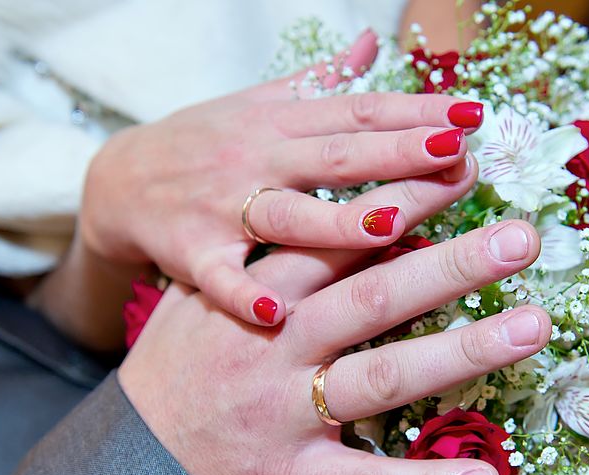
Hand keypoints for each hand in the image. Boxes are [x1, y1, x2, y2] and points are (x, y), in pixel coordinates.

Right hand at [80, 29, 484, 326]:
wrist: (117, 180)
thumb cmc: (206, 142)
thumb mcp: (260, 103)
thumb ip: (320, 81)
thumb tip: (372, 44)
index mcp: (282, 122)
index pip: (358, 111)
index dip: (416, 110)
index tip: (472, 114)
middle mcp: (258, 157)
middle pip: (336, 157)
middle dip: (397, 153)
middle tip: (454, 152)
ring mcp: (223, 204)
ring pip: (288, 214)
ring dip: (337, 223)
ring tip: (390, 226)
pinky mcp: (189, 250)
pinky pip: (218, 276)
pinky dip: (241, 294)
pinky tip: (274, 315)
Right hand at [119, 220, 549, 474]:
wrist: (133, 459)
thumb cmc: (182, 366)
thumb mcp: (204, 292)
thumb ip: (265, 249)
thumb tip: (325, 204)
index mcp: (260, 296)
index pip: (341, 239)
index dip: (405, 202)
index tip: (461, 169)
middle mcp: (277, 347)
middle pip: (375, 297)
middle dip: (452, 264)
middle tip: (522, 236)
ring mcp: (287, 413)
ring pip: (384, 377)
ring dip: (462, 351)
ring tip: (533, 325)